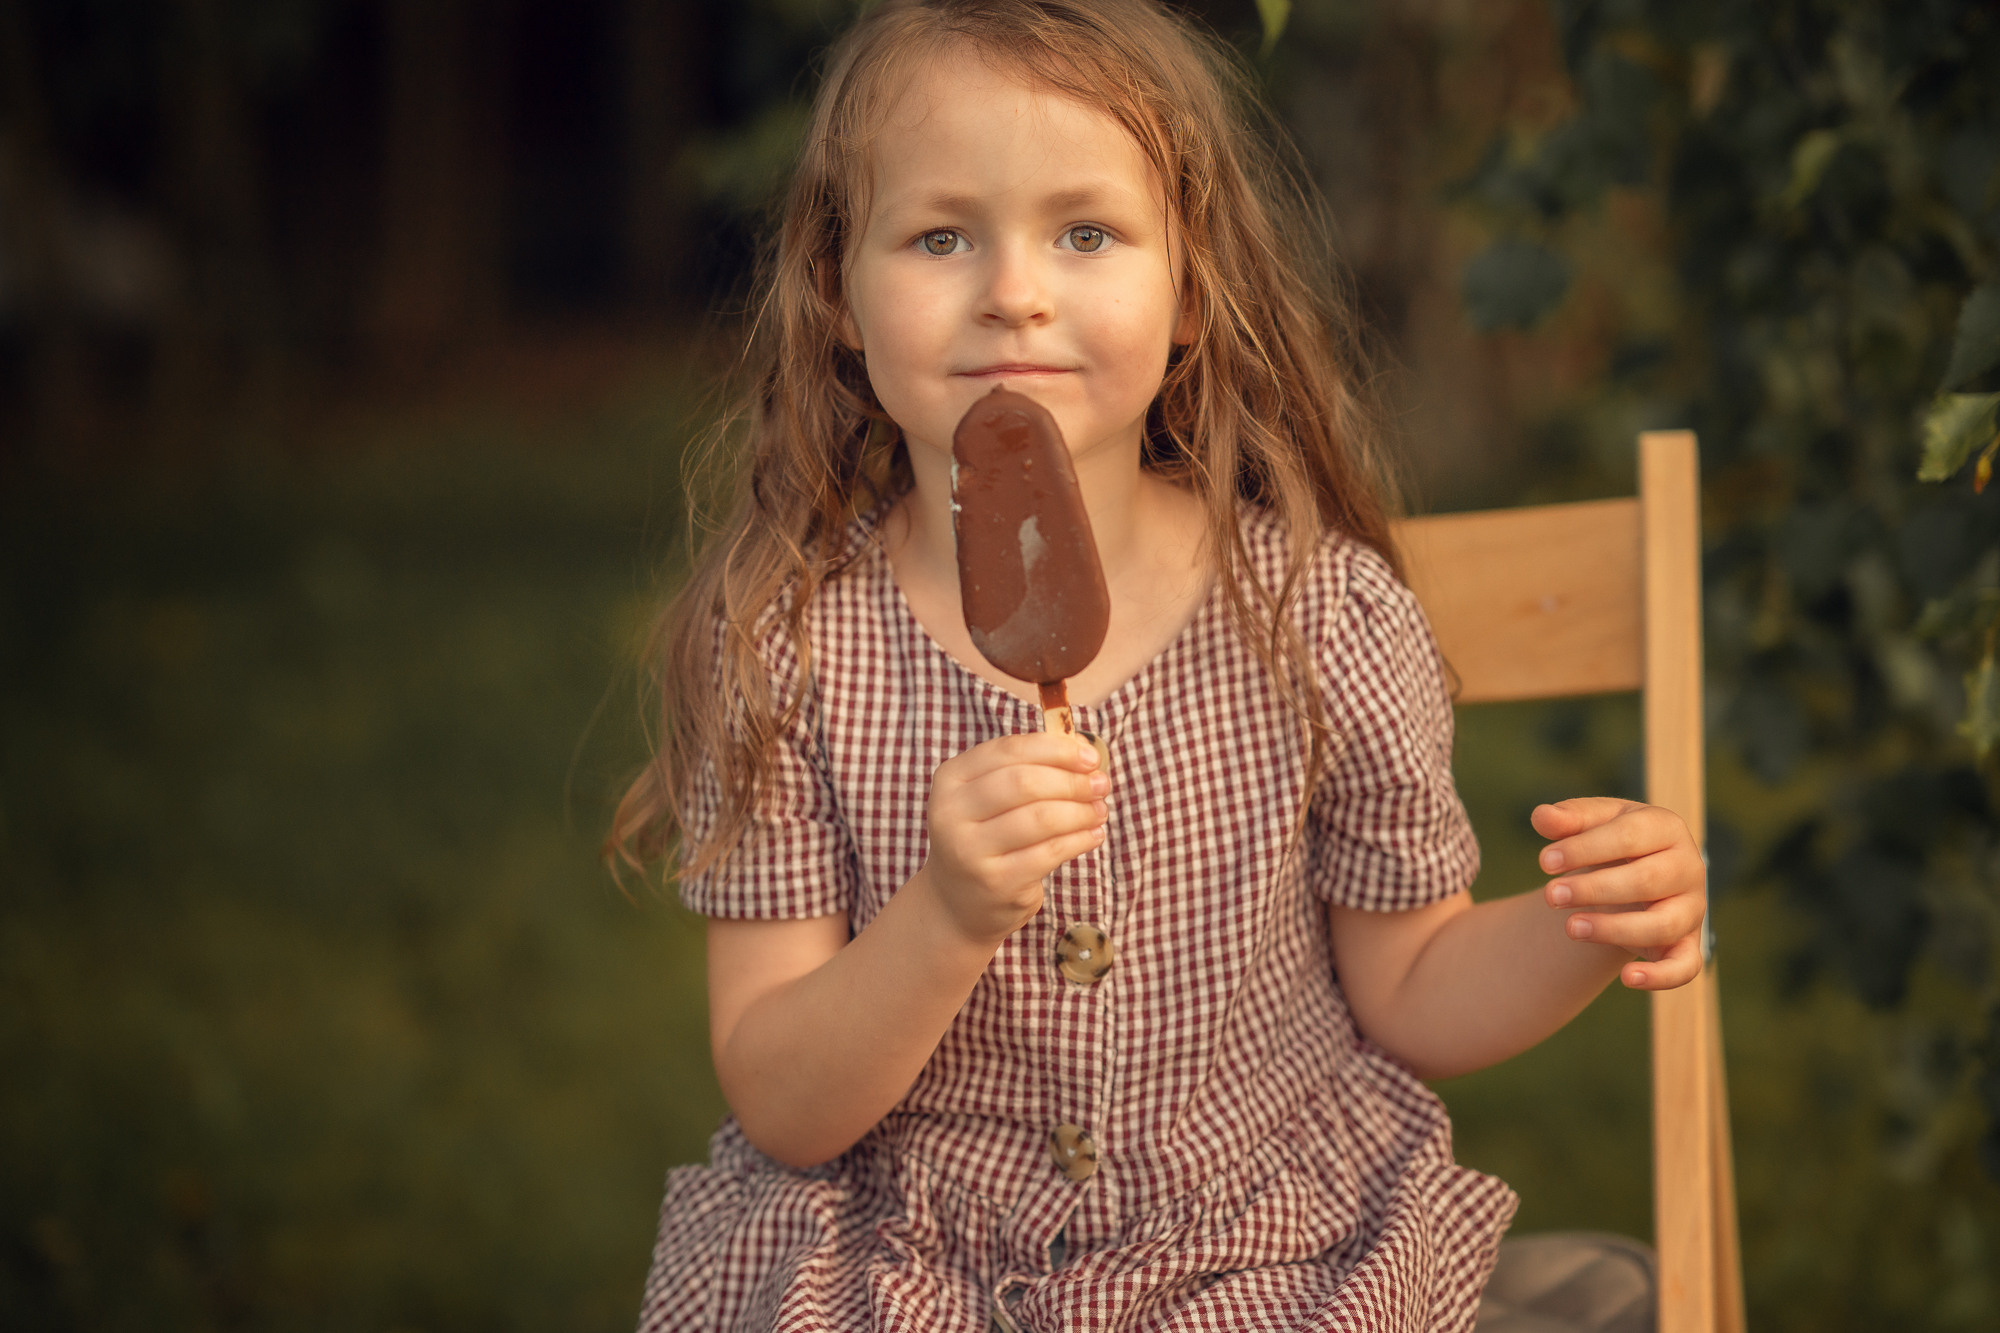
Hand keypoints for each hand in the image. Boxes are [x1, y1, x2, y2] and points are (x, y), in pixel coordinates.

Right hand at [919, 732, 1108, 946]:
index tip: (1091, 756)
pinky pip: (1050, 852)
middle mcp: (951, 813)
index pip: (1009, 750)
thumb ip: (1028, 768)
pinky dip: (1079, 839)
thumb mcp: (990, 797)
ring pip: (1041, 818)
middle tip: (1101, 784)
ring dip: (1080, 811)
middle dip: (1072, 781)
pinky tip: (1093, 834)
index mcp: (951, 779)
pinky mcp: (996, 882)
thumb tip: (1082, 749)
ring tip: (1100, 810)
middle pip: (1024, 783)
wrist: (958, 901)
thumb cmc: (986, 836)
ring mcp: (970, 851)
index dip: (1056, 749)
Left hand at [1532, 797, 1704, 989]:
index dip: (1585, 848)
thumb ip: (1568, 818)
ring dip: (1615, 929)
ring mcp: (1691, 909)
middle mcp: (1688, 868)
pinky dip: (1661, 977)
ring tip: (1570, 928)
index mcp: (1666, 827)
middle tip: (1550, 895)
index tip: (1544, 861)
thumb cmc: (1613, 841)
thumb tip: (1541, 816)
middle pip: (1647, 880)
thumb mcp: (1593, 822)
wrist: (1637, 871)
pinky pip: (1685, 967)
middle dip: (1594, 889)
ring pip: (1662, 924)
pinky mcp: (1688, 945)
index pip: (1629, 836)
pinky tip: (1626, 978)